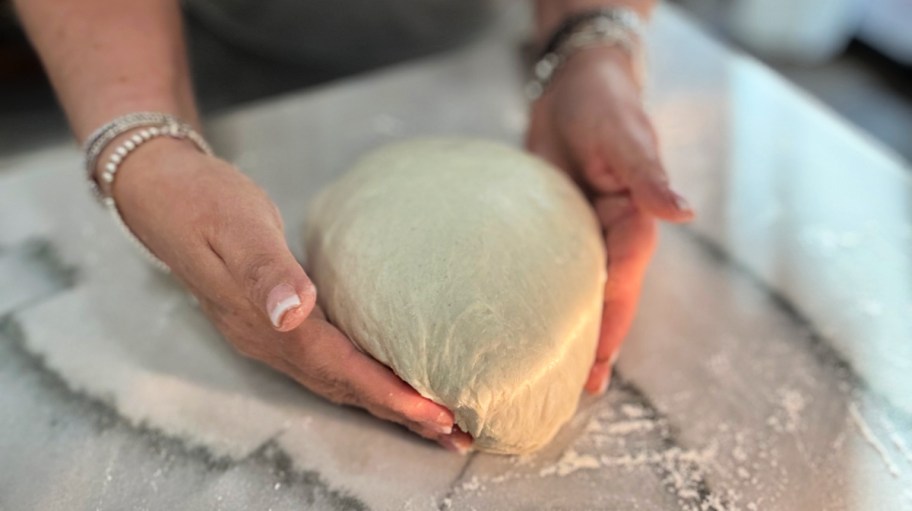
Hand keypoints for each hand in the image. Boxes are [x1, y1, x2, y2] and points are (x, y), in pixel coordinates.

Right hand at [111, 137, 472, 451]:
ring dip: (385, 404)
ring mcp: (268, 337)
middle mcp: (268, 341)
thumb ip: (266, 272)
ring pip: (337, 383)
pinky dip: (364, 379)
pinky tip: (386, 379)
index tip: (436, 414)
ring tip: (432, 420)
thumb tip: (294, 312)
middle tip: (454, 434)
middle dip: (400, 415)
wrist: (163, 193)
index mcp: (266, 324)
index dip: (389, 395)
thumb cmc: (203, 201)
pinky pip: (328, 364)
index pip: (340, 371)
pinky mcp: (273, 325)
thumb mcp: (236, 227)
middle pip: (344, 390)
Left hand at [526, 46, 693, 393]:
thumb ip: (649, 177)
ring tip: (555, 372)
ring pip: (582, 292)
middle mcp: (613, 237)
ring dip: (572, 329)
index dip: (610, 326)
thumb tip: (683, 214)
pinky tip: (529, 320)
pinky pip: (555, 271)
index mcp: (634, 223)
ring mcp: (586, 235)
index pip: (621, 285)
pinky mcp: (559, 228)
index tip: (596, 365)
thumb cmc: (603, 106)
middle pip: (607, 300)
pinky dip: (546, 298)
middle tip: (575, 390)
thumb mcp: (624, 139)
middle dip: (594, 343)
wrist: (572, 87)